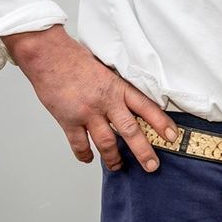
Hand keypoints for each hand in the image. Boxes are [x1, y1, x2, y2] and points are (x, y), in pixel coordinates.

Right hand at [2, 25, 171, 172]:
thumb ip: (118, 90)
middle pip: (130, 131)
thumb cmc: (77, 60)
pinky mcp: (67, 120)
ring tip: (118, 166)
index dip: (162, 123)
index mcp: (118, 87)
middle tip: (152, 166)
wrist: (48, 55)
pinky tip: (89, 158)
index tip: (173, 137)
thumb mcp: (107, 71)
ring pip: (106, 142)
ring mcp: (86, 112)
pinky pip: (79, 144)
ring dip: (113, 158)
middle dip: (143, 151)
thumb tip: (133, 107)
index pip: (147, 107)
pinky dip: (84, 154)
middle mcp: (106, 101)